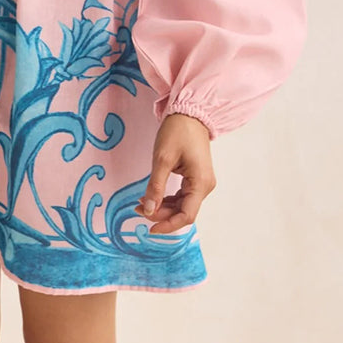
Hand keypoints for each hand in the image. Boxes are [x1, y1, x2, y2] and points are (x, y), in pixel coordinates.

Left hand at [134, 112, 215, 233]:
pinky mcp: (195, 177)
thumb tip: (148, 210)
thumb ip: (155, 186)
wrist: (189, 113)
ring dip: (162, 207)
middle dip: (161, 214)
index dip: (168, 225)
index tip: (150, 229)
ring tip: (141, 203)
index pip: (187, 215)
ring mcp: (201, 182)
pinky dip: (167, 199)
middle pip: (183, 211)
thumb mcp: (162, 159)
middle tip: (138, 208)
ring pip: (182, 205)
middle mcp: (205, 186)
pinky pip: (182, 195)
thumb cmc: (177, 132)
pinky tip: (152, 197)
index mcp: (201, 183)